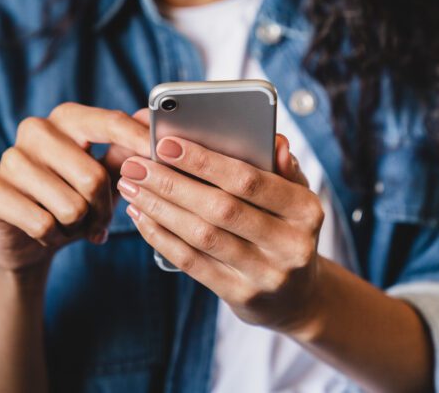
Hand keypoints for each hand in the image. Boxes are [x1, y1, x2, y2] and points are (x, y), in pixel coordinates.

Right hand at [0, 104, 149, 273]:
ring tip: (70, 223)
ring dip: (78, 226)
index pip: (109, 122)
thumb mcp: (105, 175)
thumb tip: (151, 122)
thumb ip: (126, 151)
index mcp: (67, 118)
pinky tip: (47, 232)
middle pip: (93, 176)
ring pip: (70, 206)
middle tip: (100, 221)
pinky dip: (54, 237)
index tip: (162, 155)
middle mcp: (36, 130)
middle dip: (103, 209)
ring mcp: (10, 158)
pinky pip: (43, 224)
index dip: (138, 140)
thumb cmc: (73, 198)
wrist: (25, 237)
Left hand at [117, 134, 324, 333]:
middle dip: (172, 183)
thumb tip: (274, 141)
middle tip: (136, 165)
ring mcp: (266, 274)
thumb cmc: (287, 229)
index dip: (205, 161)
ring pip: (202, 236)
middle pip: (220, 208)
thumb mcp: (296, 197)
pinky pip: (193, 263)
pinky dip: (161, 237)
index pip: (250, 180)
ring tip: (131, 187)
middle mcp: (291, 244)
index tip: (166, 144)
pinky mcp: (241, 296)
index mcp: (306, 210)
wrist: (297, 297)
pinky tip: (142, 216)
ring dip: (160, 208)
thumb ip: (282, 167)